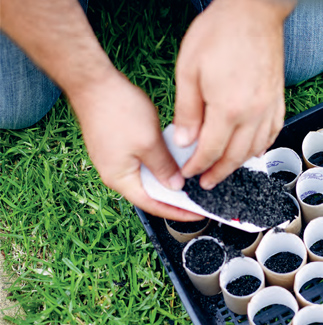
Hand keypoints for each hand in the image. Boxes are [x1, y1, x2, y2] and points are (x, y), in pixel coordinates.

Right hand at [70, 71, 202, 220]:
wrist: (93, 82)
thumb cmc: (117, 110)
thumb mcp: (149, 143)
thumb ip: (164, 168)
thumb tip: (176, 187)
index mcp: (120, 179)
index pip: (153, 204)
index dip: (178, 211)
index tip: (198, 214)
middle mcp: (115, 173)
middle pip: (150, 193)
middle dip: (175, 197)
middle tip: (198, 199)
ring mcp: (115, 160)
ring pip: (147, 176)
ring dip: (168, 178)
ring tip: (190, 180)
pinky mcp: (117, 147)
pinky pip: (143, 162)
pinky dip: (160, 163)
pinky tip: (175, 158)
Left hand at [173, 0, 293, 189]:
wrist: (253, 10)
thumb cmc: (220, 33)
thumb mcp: (189, 70)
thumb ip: (187, 111)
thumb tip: (184, 140)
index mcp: (228, 109)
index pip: (210, 150)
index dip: (197, 166)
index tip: (189, 173)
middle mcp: (252, 114)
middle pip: (235, 157)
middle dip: (218, 173)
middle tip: (206, 183)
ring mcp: (268, 108)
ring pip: (255, 149)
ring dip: (238, 164)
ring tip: (225, 170)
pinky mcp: (277, 100)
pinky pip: (272, 133)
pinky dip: (261, 147)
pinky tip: (253, 151)